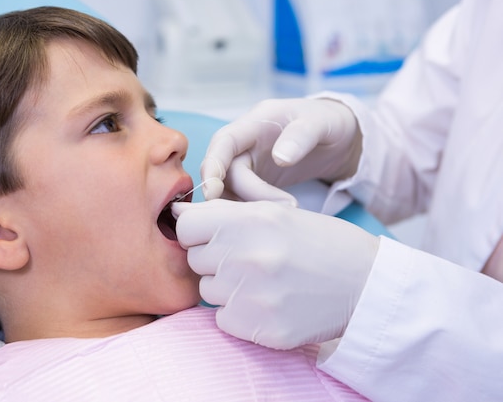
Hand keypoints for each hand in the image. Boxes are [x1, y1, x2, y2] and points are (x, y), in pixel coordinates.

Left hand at [173, 199, 378, 349]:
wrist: (364, 283)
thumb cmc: (317, 242)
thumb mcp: (274, 212)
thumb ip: (222, 213)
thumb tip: (176, 214)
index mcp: (250, 221)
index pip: (185, 227)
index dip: (198, 231)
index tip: (215, 236)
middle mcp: (247, 257)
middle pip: (195, 260)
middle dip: (215, 259)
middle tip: (252, 258)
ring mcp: (253, 296)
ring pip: (208, 291)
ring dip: (227, 287)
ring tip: (264, 280)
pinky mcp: (261, 329)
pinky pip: (223, 319)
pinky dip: (239, 314)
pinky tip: (268, 302)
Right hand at [201, 98, 361, 202]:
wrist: (340, 137)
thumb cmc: (329, 123)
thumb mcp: (322, 123)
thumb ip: (302, 135)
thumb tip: (280, 157)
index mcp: (256, 122)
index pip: (223, 142)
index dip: (213, 166)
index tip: (214, 192)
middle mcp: (246, 142)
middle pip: (225, 172)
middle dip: (239, 195)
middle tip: (271, 214)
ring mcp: (250, 162)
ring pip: (230, 188)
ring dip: (245, 206)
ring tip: (281, 215)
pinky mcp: (256, 180)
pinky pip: (242, 197)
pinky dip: (251, 210)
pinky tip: (274, 218)